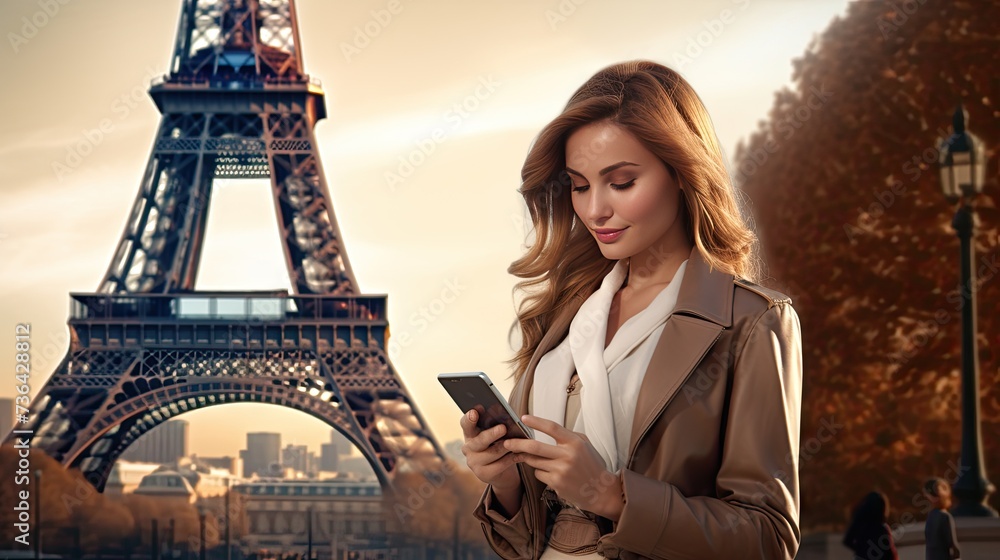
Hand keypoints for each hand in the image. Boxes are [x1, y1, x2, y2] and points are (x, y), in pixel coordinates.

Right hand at [460, 408, 521, 491]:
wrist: (502, 473)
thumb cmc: (499, 446)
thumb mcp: (496, 435)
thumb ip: (496, 425)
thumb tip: (507, 416)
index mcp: (470, 434)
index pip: (466, 424)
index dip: (469, 418)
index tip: (475, 412)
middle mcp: (468, 448)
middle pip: (480, 440)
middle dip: (492, 434)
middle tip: (503, 428)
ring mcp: (474, 462)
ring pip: (493, 452)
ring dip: (507, 446)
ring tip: (517, 442)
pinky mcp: (483, 474)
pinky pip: (501, 464)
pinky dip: (512, 458)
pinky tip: (520, 453)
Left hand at [503, 414, 623, 520]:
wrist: (601, 491)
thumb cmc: (592, 465)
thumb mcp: (585, 444)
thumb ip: (567, 435)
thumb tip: (545, 428)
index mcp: (575, 443)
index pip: (552, 428)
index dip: (536, 422)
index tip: (523, 418)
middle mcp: (567, 456)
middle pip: (535, 447)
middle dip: (517, 444)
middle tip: (507, 442)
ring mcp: (561, 470)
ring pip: (534, 461)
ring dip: (527, 458)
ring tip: (525, 455)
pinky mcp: (556, 483)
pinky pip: (539, 473)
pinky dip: (540, 471)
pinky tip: (549, 472)